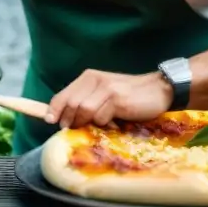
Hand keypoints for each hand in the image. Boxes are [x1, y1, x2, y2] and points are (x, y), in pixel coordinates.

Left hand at [46, 70, 173, 129]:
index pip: (63, 95)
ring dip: (90, 123)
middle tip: (79, 129)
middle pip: (70, 105)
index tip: (50, 122)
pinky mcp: (116, 98)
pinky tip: (115, 121)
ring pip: (84, 111)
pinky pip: (100, 117)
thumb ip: (85, 102)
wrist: (157, 90)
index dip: (54, 110)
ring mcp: (105, 88)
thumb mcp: (103, 95)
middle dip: (71, 121)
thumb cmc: (129, 97)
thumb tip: (64, 120)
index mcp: (88, 77)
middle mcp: (94, 79)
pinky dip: (105, 124)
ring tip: (102, 123)